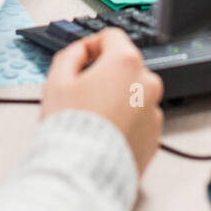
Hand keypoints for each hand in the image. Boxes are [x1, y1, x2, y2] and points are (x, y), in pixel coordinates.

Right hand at [40, 27, 163, 173]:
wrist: (83, 173)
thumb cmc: (71, 128)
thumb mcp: (57, 80)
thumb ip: (70, 55)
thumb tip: (79, 52)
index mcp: (126, 64)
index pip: (113, 37)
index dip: (92, 44)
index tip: (82, 57)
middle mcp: (147, 84)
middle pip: (125, 67)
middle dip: (104, 74)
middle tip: (80, 92)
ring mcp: (154, 112)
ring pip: (132, 94)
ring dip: (115, 98)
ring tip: (91, 117)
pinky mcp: (154, 137)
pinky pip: (138, 120)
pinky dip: (124, 121)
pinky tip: (102, 132)